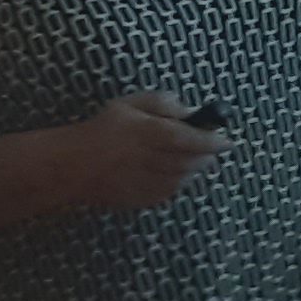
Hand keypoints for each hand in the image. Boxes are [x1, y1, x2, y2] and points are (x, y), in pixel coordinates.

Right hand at [67, 93, 220, 213]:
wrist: (72, 164)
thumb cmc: (103, 128)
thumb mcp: (130, 104)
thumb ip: (160, 102)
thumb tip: (187, 111)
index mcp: (146, 132)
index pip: (188, 138)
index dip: (212, 140)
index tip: (227, 141)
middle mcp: (146, 158)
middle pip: (189, 161)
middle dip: (206, 156)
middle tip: (211, 150)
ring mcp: (142, 181)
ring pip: (181, 178)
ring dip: (193, 170)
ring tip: (195, 161)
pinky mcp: (138, 198)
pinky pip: (167, 193)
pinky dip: (177, 184)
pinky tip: (175, 175)